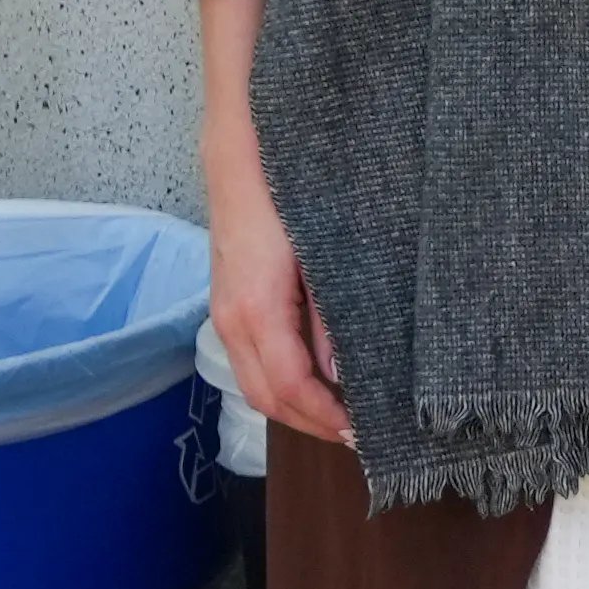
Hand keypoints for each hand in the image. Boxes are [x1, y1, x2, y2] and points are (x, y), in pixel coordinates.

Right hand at [202, 135, 350, 448]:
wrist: (244, 153)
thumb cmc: (294, 197)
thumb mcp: (329, 257)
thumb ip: (335, 316)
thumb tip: (349, 371)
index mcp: (256, 311)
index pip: (288, 387)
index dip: (325, 417)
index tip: (365, 433)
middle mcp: (230, 320)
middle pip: (264, 397)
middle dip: (310, 423)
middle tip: (360, 435)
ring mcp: (223, 313)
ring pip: (254, 381)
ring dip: (296, 405)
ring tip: (345, 413)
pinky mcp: (227, 303)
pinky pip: (253, 357)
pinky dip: (284, 380)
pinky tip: (320, 378)